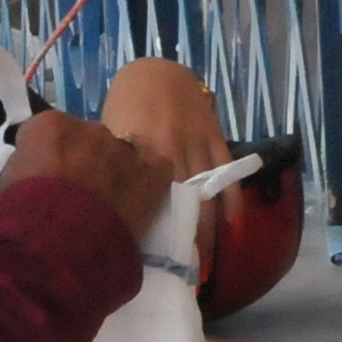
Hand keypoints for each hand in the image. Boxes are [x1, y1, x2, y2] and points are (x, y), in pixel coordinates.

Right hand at [0, 110, 170, 244]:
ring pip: (119, 154)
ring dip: (112, 170)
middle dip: (80, 161)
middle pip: (86, 140)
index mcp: (49, 126)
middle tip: (74, 194)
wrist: (55, 251)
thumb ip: (11, 173)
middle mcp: (90, 129)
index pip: (47, 132)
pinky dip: (148, 179)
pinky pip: (156, 168)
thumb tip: (20, 174)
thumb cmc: (17, 220)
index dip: (44, 156)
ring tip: (105, 203)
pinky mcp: (152, 175)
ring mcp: (123, 151)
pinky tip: (139, 197)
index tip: (42, 178)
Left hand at [98, 57, 230, 257]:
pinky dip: (232, 199)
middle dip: (184, 239)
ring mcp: (196, 143)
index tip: (150, 262)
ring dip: (208, 227)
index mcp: (139, 149)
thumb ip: (115, 165)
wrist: (155, 70)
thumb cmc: (124, 104)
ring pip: (205, 192)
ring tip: (206, 259)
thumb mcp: (111, 134)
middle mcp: (170, 149)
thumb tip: (108, 204)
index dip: (149, 232)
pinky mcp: (215, 137)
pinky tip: (233, 223)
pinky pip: (227, 172)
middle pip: (180, 203)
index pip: (145, 199)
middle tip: (184, 271)